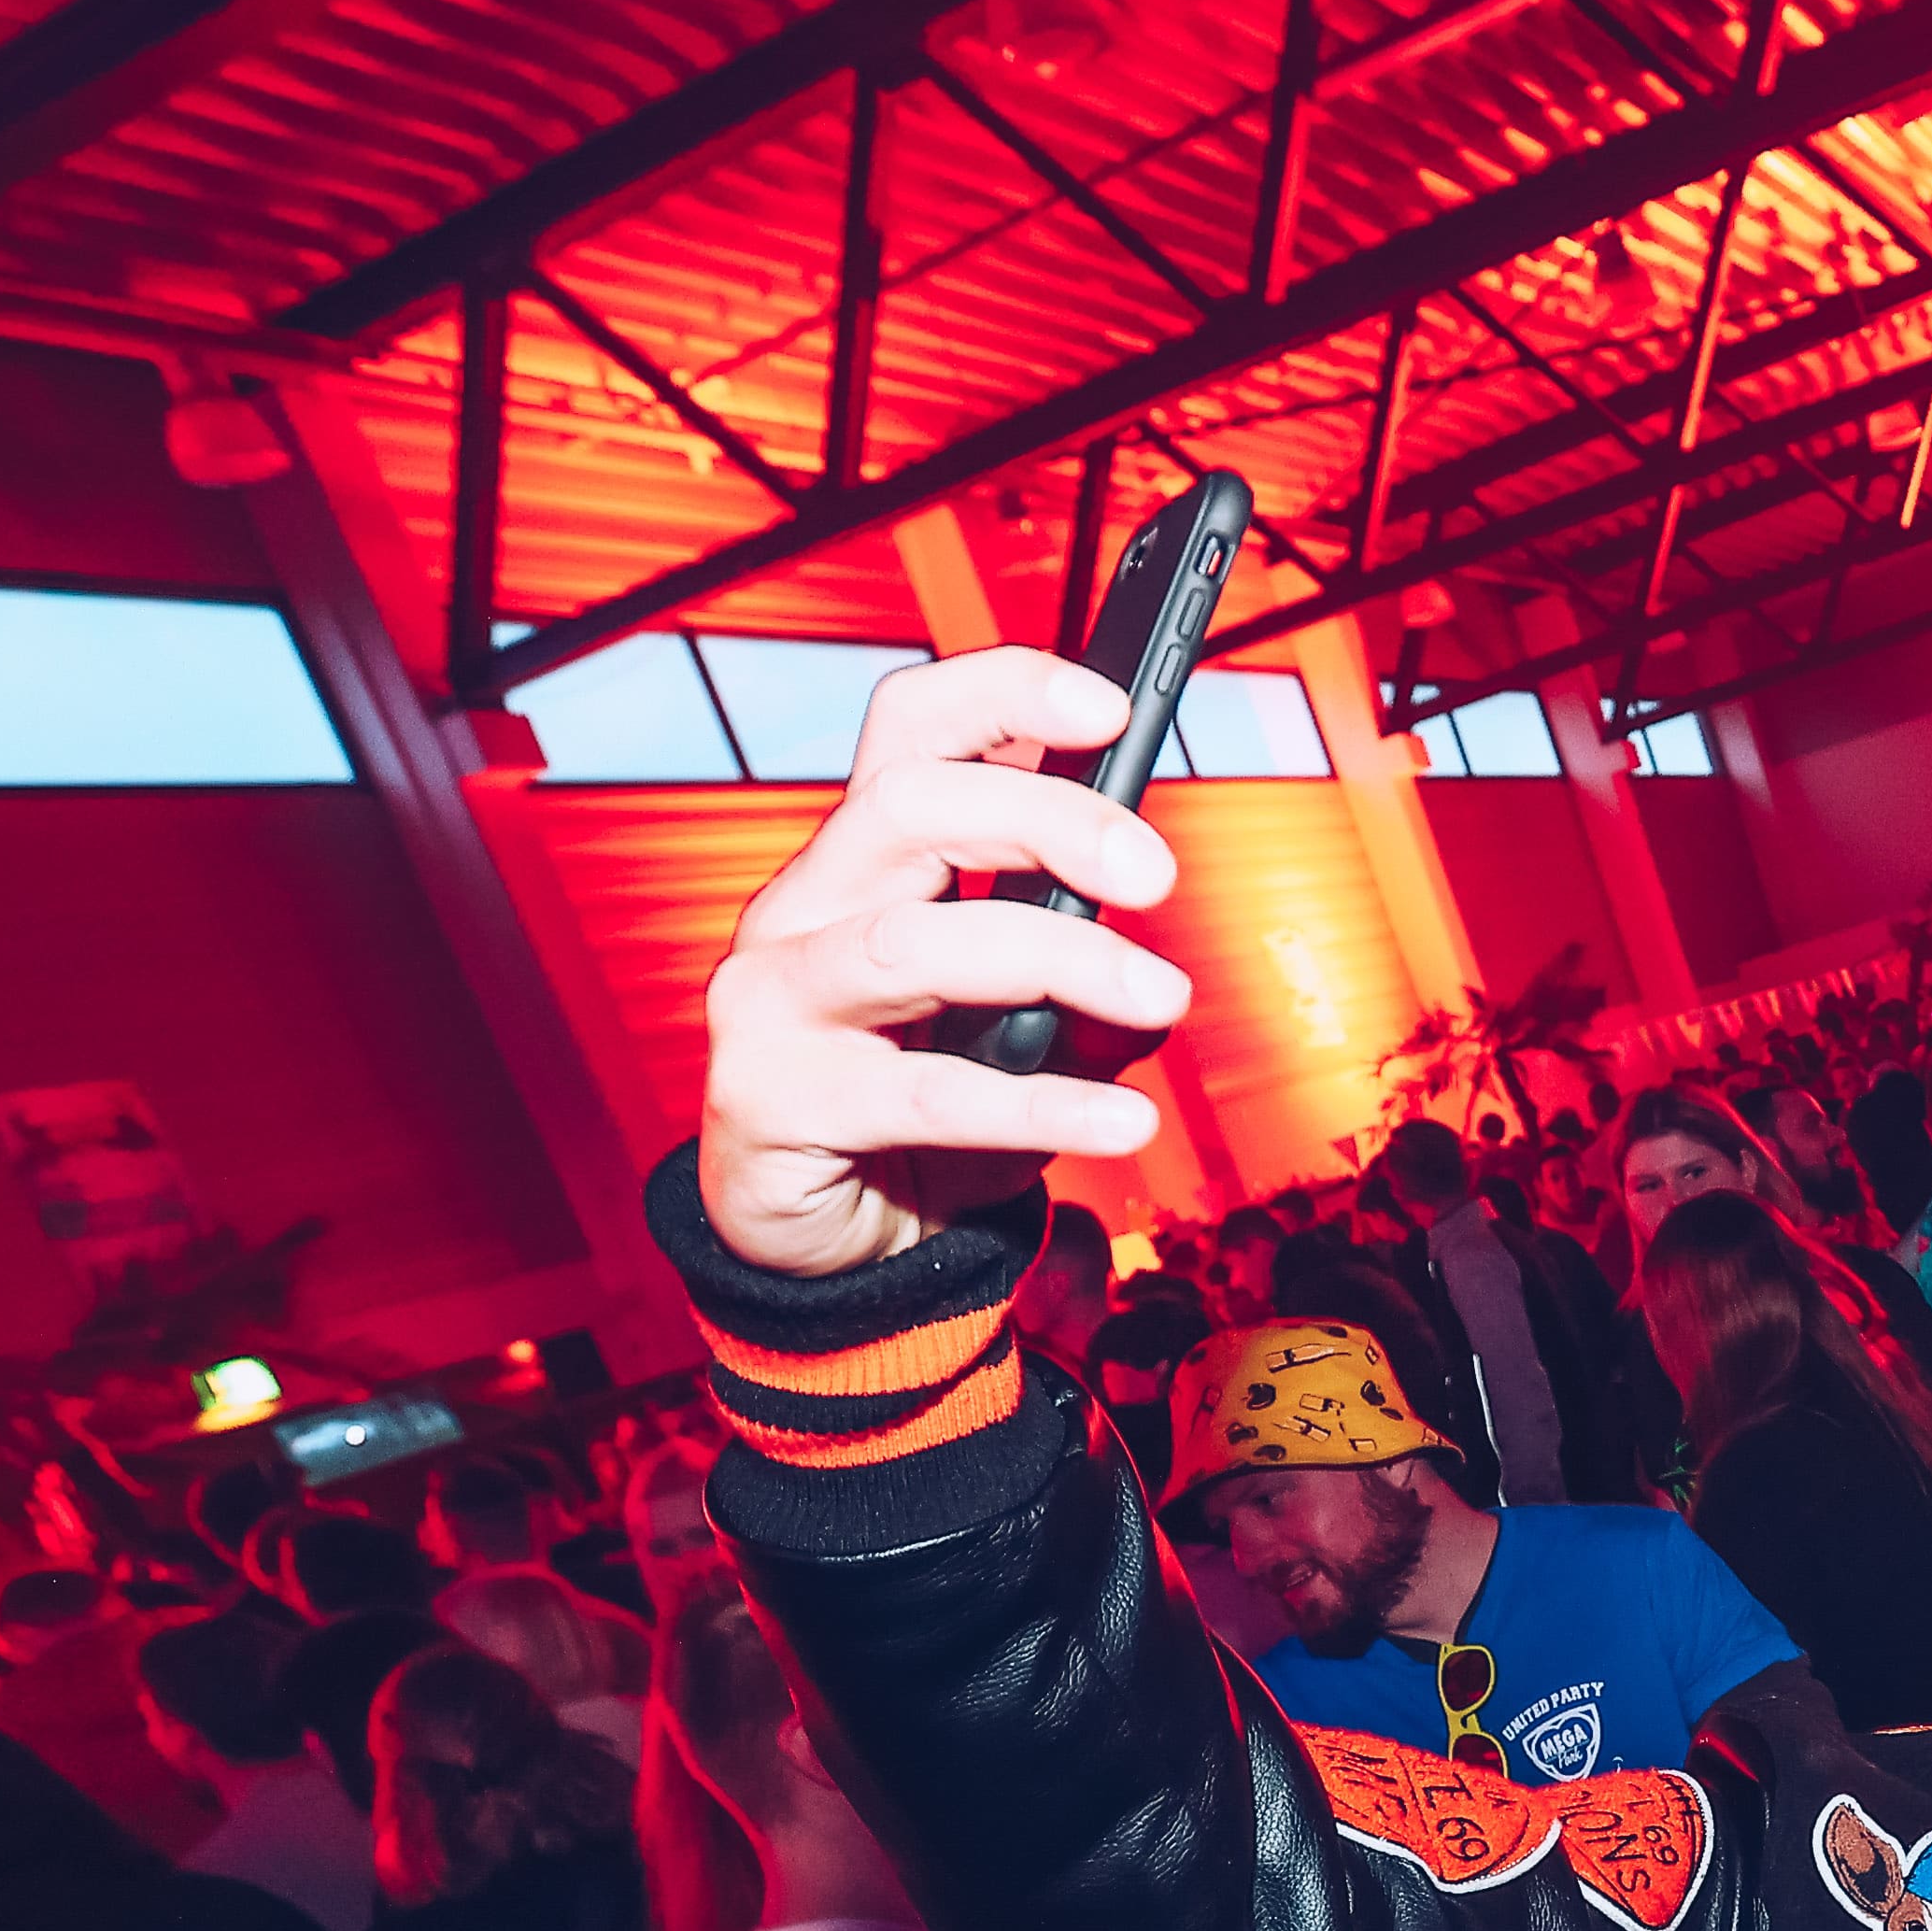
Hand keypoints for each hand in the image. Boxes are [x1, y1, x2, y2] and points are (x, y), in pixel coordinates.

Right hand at [696, 646, 1194, 1276]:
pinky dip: (1039, 1106)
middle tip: (1155, 876)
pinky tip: (1123, 1119)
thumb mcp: (1019, 1033)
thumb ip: (1079, 988)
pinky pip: (923, 1094)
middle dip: (1047, 820)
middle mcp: (802, 907)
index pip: (909, 729)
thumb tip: (1153, 982)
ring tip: (1161, 1000)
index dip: (1002, 694)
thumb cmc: (920, 1106)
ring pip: (913, 942)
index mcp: (861, 861)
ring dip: (1059, 961)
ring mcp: (771, 999)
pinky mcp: (769, 1100)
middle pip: (907, 806)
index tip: (1113, 709)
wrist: (826, 1236)